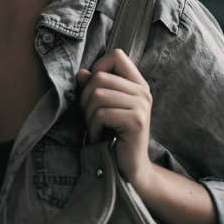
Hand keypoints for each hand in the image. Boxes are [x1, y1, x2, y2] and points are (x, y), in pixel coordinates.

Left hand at [75, 49, 153, 189]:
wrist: (129, 168)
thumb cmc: (113, 137)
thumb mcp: (102, 108)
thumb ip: (94, 88)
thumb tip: (81, 73)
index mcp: (137, 83)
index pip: (116, 55)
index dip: (98, 68)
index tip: (94, 91)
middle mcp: (142, 91)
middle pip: (100, 77)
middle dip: (86, 99)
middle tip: (92, 118)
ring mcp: (141, 105)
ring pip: (98, 94)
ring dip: (89, 115)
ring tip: (96, 128)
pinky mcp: (136, 121)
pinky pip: (102, 113)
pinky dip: (93, 127)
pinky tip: (100, 137)